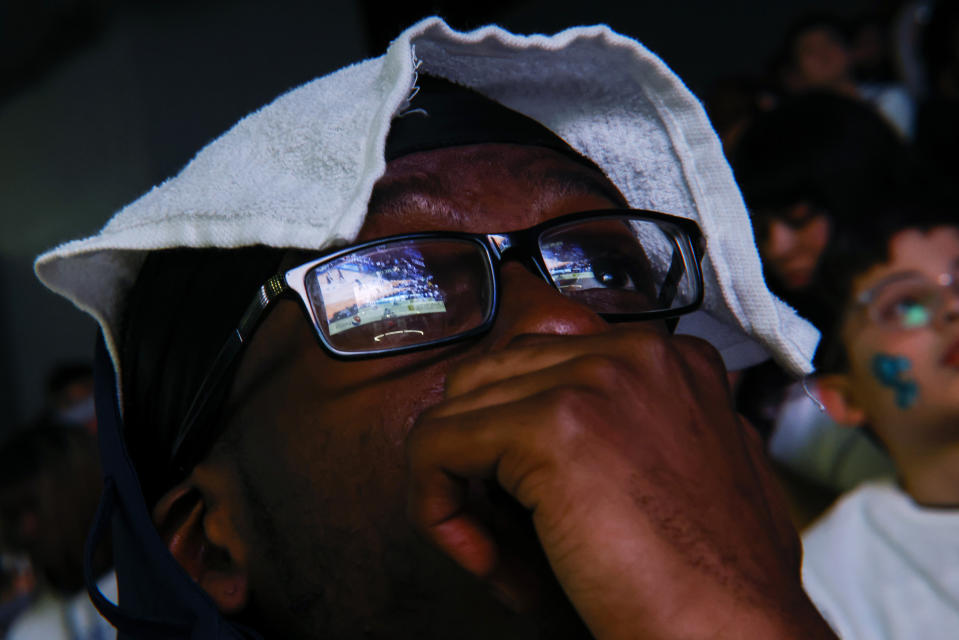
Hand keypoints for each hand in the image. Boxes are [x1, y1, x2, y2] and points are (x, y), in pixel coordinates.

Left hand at [406, 327, 834, 638]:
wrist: (733, 633)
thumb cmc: (714, 578)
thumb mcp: (692, 472)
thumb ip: (637, 430)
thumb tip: (557, 432)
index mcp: (670, 360)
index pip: (545, 361)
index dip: (517, 431)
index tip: (525, 497)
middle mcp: (636, 353)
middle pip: (496, 375)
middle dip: (478, 450)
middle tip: (494, 526)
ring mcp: (596, 379)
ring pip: (459, 405)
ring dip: (455, 478)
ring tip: (490, 547)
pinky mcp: (551, 425)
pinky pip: (437, 445)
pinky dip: (435, 504)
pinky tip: (477, 554)